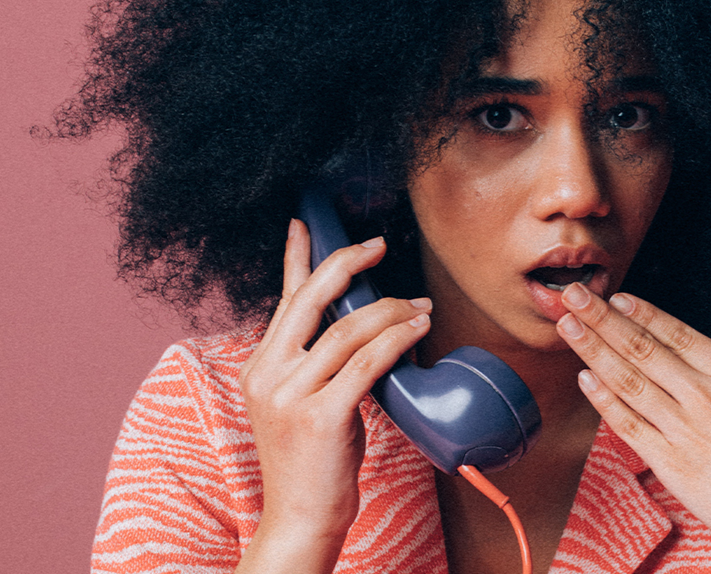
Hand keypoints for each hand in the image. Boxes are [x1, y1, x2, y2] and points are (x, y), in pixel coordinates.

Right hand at [234, 220, 431, 572]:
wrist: (301, 518)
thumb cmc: (312, 462)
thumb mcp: (305, 402)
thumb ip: (321, 363)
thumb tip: (362, 324)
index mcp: (259, 366)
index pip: (281, 300)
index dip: (296, 258)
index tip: (306, 223)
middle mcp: (267, 374)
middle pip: (310, 299)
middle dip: (347, 262)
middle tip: (378, 244)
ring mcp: (289, 395)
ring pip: (348, 329)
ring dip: (392, 310)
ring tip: (421, 306)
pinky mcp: (320, 416)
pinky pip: (366, 362)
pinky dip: (397, 339)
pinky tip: (417, 328)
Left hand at [555, 283, 710, 573]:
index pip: (680, 335)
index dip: (645, 313)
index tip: (617, 295)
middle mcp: (706, 397)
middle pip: (643, 349)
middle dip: (603, 318)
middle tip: (573, 293)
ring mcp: (685, 429)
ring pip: (628, 380)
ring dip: (593, 349)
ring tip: (566, 324)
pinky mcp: (671, 462)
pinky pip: (629, 424)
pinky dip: (604, 400)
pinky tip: (584, 378)